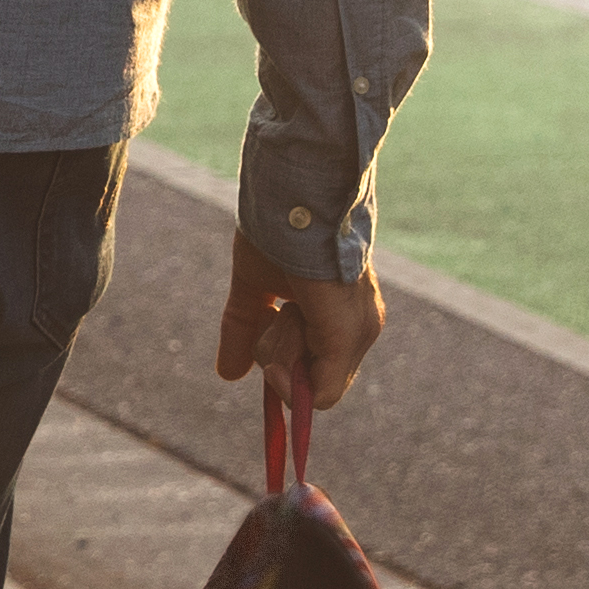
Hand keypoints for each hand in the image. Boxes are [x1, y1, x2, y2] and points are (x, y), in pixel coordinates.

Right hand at [215, 236, 383, 410]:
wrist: (291, 195)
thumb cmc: (276, 230)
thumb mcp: (255, 288)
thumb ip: (245, 329)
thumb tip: (228, 374)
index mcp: (344, 313)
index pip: (318, 369)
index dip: (284, 363)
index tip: (263, 329)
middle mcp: (360, 326)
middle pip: (311, 383)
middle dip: (277, 357)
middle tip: (277, 313)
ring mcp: (357, 333)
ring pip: (310, 389)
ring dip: (278, 355)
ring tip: (284, 308)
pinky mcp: (346, 336)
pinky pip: (318, 393)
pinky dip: (287, 384)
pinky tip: (275, 350)